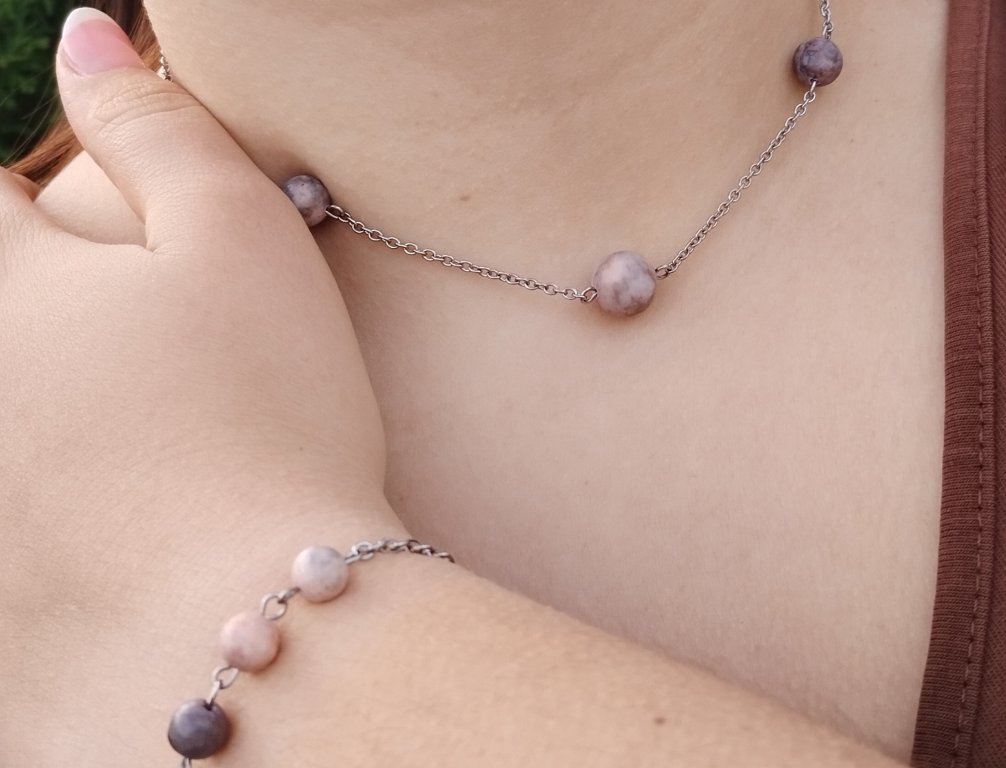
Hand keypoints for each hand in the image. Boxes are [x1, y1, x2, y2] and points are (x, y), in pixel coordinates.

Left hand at [1, 10, 403, 616]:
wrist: (266, 613)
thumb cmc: (269, 414)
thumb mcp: (239, 238)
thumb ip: (154, 123)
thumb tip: (82, 31)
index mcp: (5, 289)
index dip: (30, 205)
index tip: (89, 235)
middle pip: (4, 312)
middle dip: (54, 306)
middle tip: (132, 340)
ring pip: (14, 413)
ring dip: (54, 397)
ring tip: (141, 424)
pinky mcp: (1, 585)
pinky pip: (21, 509)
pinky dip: (53, 493)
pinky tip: (121, 505)